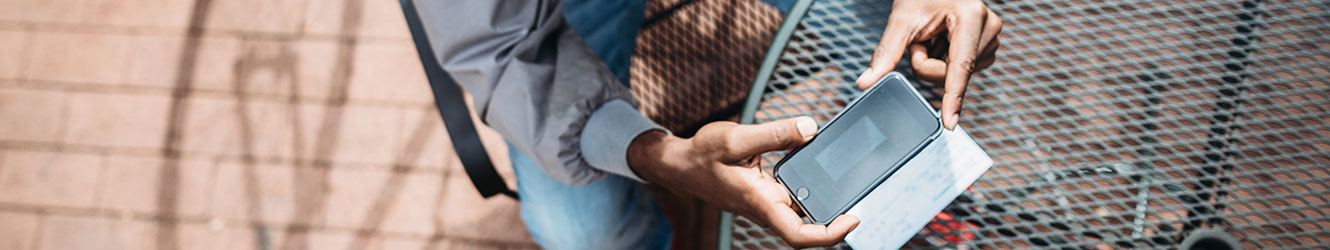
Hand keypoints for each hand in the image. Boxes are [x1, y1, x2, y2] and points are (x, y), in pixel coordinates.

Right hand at [628, 117, 858, 247]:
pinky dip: (811, 185)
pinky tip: (821, 165)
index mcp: (761, 203)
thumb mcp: (735, 137)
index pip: (800, 234)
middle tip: (863, 191)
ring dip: (826, 200)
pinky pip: (795, 195)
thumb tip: (811, 128)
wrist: (680, 164)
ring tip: (850, 179)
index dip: (830, 234)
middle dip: (837, 215)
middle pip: (809, 226)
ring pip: (804, 211)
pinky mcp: (766, 193)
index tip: (854, 218)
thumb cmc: (702, 155)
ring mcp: (767, 203)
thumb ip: (775, 133)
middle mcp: (767, 208)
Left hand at [855, 0, 1002, 129]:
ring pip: (956, 76)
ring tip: (935, 35)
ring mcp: (992, 38)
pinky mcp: (990, 45)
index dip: (952, 97)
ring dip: (937, 61)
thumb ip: (886, 53)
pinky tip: (944, 41)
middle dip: (927, 63)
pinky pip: (962, 72)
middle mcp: (989, 28)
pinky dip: (946, 61)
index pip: (959, 66)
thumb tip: (865, 82)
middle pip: (951, 74)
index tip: (949, 123)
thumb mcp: (901, 19)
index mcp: (971, 17)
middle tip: (922, 39)